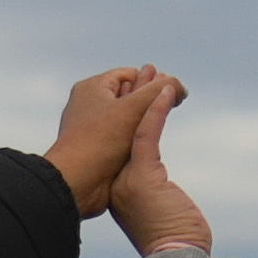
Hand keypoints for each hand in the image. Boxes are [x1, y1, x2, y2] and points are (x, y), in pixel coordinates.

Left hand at [40, 68, 185, 214]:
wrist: (75, 183)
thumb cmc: (99, 142)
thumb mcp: (134, 108)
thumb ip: (161, 90)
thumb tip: (181, 88)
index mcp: (92, 87)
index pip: (130, 74)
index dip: (151, 81)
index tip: (169, 93)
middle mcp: (90, 105)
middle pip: (129, 95)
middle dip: (149, 101)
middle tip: (169, 103)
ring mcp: (93, 128)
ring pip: (127, 119)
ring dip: (144, 123)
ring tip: (158, 124)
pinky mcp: (98, 149)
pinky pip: (122, 138)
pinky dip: (136, 140)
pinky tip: (147, 146)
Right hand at [98, 90, 210, 257]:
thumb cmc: (176, 246)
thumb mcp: (162, 216)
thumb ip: (157, 199)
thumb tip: (166, 197)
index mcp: (119, 192)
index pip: (121, 148)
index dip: (129, 120)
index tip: (137, 98)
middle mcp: (118, 183)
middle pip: (125, 132)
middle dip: (132, 101)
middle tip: (142, 74)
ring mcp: (128, 179)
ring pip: (135, 128)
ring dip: (144, 98)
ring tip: (152, 73)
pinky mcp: (144, 175)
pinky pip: (148, 134)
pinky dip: (156, 110)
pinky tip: (164, 91)